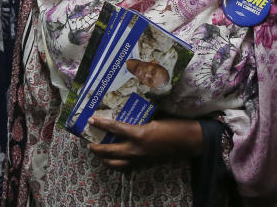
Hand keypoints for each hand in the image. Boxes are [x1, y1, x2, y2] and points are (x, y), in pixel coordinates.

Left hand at [88, 117, 202, 169]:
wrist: (188, 142)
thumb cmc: (174, 125)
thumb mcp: (155, 117)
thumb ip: (139, 118)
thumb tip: (127, 110)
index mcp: (139, 134)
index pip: (114, 128)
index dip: (101, 123)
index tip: (91, 119)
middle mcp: (136, 149)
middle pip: (109, 150)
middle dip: (96, 147)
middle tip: (88, 142)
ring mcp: (139, 159)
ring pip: (115, 163)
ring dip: (104, 158)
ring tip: (98, 152)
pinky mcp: (143, 164)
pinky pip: (125, 167)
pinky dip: (116, 164)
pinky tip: (114, 159)